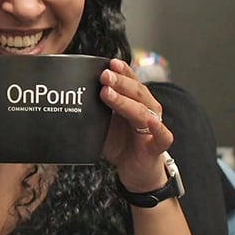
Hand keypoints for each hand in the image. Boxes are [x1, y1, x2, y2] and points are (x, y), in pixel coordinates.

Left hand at [100, 58, 172, 192]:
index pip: (131, 81)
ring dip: (126, 101)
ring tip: (108, 93)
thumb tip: (71, 97)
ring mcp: (154, 127)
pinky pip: (162, 136)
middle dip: (120, 82)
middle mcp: (148, 110)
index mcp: (136, 101)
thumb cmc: (121, 144)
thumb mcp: (104, 124)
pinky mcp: (157, 147)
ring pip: (143, 111)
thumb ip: (95, 110)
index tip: (109, 62)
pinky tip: (151, 121)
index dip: (122, 71)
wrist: (135, 172)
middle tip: (104, 76)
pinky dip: (158, 128)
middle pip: (137, 92)